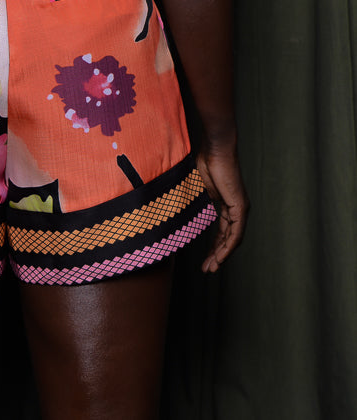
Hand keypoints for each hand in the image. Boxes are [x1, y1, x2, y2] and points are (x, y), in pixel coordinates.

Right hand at [195, 144, 248, 272]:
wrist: (215, 149)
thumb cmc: (205, 161)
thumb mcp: (198, 188)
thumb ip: (196, 202)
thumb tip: (178, 208)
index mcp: (226, 204)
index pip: (221, 231)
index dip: (213, 246)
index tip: (204, 259)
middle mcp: (236, 209)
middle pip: (227, 239)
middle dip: (216, 256)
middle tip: (207, 269)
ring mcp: (240, 209)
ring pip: (232, 240)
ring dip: (222, 256)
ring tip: (211, 268)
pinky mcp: (240, 207)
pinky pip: (235, 233)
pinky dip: (228, 247)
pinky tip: (221, 258)